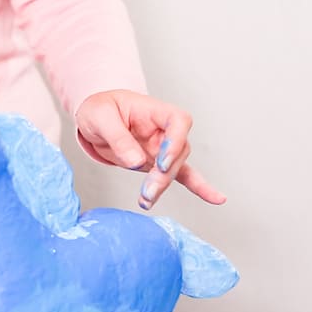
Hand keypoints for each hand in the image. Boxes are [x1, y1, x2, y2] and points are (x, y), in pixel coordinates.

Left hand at [75, 90, 226, 209]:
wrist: (95, 119)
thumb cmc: (100, 110)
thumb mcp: (100, 118)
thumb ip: (118, 138)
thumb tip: (136, 163)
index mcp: (155, 111)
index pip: (179, 121)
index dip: (175, 142)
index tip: (162, 163)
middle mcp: (165, 129)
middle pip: (178, 151)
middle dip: (164, 174)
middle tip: (148, 191)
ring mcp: (164, 147)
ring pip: (175, 168)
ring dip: (163, 186)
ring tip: (146, 201)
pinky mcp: (159, 163)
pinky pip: (182, 175)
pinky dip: (198, 187)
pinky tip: (216, 199)